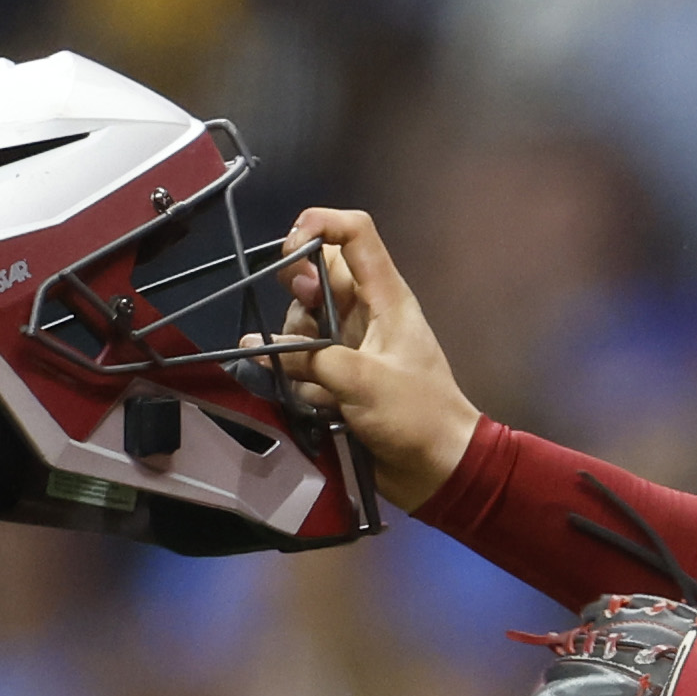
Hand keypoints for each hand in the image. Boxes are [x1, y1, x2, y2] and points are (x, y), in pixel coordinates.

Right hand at [267, 207, 482, 510]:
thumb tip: (258, 345)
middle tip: (305, 320)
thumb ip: (309, 356)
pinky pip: (303, 362)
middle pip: (317, 273)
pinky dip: (300, 379)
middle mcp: (365, 312)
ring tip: (317, 382)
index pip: (353, 233)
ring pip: (303, 321)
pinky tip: (314, 403)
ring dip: (296, 346)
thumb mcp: (361, 380)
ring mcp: (350, 344)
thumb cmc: (416, 416)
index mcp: (385, 296)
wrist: (439, 470)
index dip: (318, 226)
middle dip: (298, 291)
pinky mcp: (338, 376)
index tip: (290, 251)